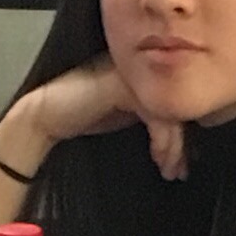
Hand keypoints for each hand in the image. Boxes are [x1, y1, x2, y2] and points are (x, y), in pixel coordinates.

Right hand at [10, 56, 184, 175]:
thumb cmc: (84, 117)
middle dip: (184, 141)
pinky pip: (156, 114)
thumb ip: (153, 114)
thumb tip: (188, 133)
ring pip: (171, 109)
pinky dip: (162, 140)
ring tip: (170, 169)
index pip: (181, 95)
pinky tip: (158, 157)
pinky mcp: (124, 86)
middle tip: (180, 169)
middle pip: (180, 102)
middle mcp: (143, 66)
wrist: (46, 116)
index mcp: (146, 69)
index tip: (188, 158)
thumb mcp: (127, 115)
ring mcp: (134, 73)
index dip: (187, 129)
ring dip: (173, 145)